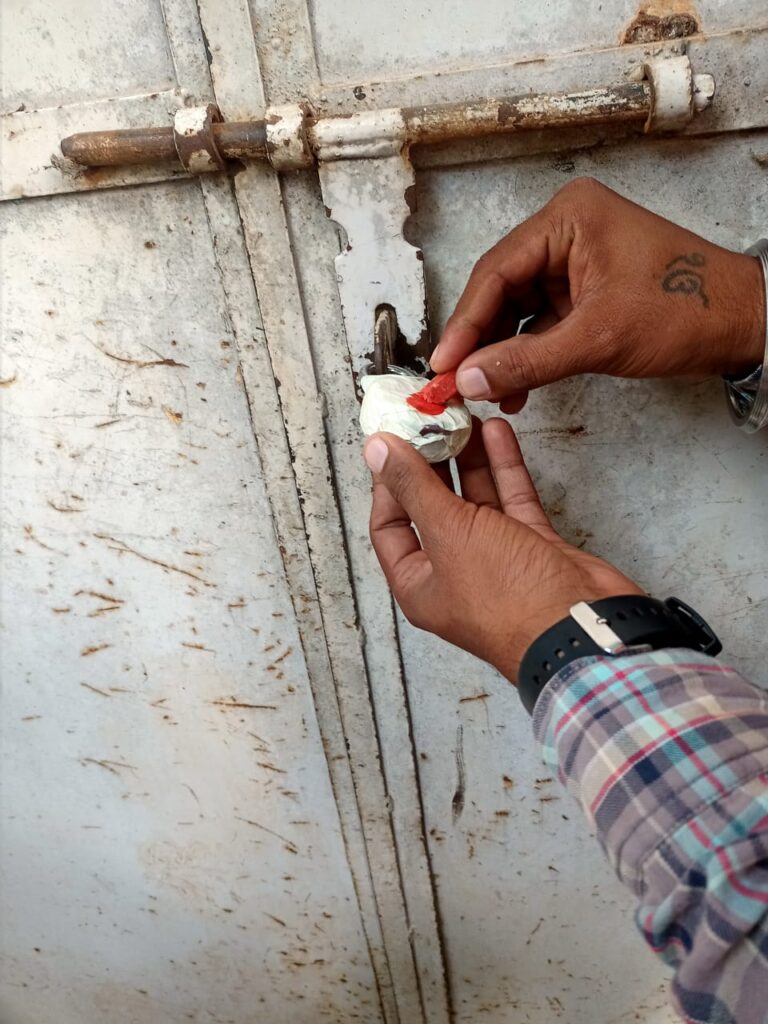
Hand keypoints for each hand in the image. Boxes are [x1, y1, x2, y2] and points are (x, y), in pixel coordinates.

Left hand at [364, 418, 641, 680]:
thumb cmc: (509, 597)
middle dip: (431, 463)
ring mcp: (495, 558)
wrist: (582, 626)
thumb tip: (376, 451)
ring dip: (468, 458)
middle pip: (433, 507)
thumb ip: (413, 486)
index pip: (390, 525)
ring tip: (461, 416)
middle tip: (429, 419)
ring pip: (475, 499)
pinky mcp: (532, 546)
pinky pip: (511, 500)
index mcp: (419, 583)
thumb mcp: (449, 534)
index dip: (389, 481)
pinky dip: (503, 467)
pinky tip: (496, 432)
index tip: (392, 439)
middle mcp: (454, 571)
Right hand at [430, 178, 764, 412]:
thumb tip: (472, 377)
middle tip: (456, 381)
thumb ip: (528, 361)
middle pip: (501, 290)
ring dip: (503, 353)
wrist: (744, 323)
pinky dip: (528, 355)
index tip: (444, 362)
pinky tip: (515, 387)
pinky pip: (541, 323)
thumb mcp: (598, 338)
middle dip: (481, 341)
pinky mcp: (586, 290)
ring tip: (484, 391)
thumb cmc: (690, 309)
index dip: (465, 322)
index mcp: (568, 218)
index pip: (496, 271)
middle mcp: (567, 232)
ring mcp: (576, 262)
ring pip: (518, 310)